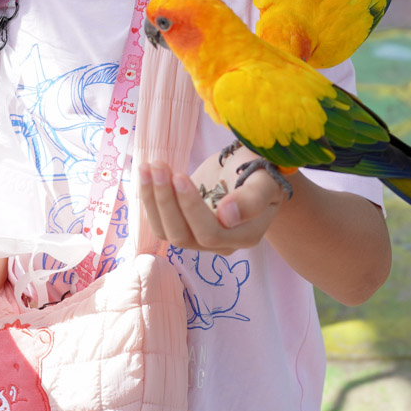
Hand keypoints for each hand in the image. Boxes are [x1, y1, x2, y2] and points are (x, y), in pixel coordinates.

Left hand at [139, 146, 290, 255]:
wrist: (253, 170)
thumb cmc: (264, 173)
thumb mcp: (265, 180)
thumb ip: (252, 200)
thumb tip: (226, 217)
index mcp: (245, 235)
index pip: (211, 233)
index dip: (191, 208)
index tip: (180, 176)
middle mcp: (221, 243)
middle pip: (183, 236)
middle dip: (166, 201)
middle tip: (159, 167)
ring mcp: (199, 236)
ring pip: (166, 231)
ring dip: (153, 200)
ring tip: (150, 167)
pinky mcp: (183, 224)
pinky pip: (160, 222)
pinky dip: (149, 199)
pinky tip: (146, 173)